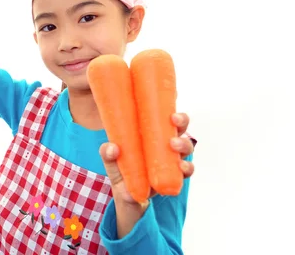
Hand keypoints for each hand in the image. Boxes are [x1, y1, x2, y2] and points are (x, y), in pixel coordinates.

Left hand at [99, 113, 194, 237]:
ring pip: (187, 146)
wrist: (128, 198)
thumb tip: (112, 147)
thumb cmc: (121, 170)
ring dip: (184, 143)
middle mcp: (165, 143)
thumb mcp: (110, 160)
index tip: (171, 96)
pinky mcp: (175, 175)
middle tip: (174, 119)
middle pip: (180, 126)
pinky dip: (186, 168)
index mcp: (152, 133)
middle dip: (182, 120)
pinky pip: (187, 170)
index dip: (170, 102)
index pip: (164, 114)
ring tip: (174, 144)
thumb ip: (107, 153)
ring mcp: (172, 159)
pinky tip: (181, 167)